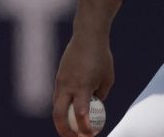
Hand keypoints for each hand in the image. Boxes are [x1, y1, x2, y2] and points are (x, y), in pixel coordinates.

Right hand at [52, 0, 119, 136]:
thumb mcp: (107, 78)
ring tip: (72, 127)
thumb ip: (100, 94)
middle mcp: (68, 85)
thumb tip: (95, 106)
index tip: (89, 135)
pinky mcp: (58, 77)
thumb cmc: (101, 57)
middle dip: (65, 131)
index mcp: (82, 86)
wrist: (87, 35)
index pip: (80, 113)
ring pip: (56, 107)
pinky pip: (58, 96)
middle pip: (59, 115)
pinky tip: (70, 109)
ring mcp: (61, 81)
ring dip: (62, 119)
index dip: (84, 128)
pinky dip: (63, 106)